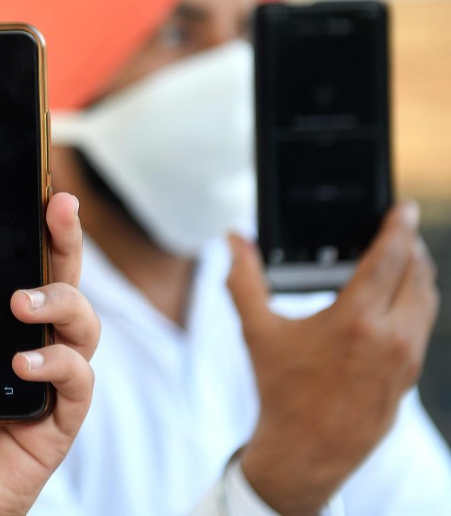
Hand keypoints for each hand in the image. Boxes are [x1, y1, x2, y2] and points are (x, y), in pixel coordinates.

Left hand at [0, 191, 98, 515]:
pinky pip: (76, 384)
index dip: (23, 228)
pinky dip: (59, 365)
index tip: (24, 185)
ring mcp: (38, 385)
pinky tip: (23, 363)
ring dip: (61, 302)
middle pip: (57, 282)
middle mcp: (15, 348)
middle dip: (64, 239)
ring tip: (21, 303)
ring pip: (80, 326)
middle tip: (55, 207)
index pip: (8, 267)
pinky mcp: (51, 425)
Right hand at [226, 202, 438, 514]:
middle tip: (400, 228)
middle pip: (418, 274)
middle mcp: (390, 336)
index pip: (391, 258)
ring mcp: (406, 357)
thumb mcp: (257, 331)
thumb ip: (243, 279)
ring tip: (404, 258)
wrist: (308, 449)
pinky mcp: (410, 375)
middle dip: (411, 246)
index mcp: (355, 319)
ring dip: (419, 273)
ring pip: (427, 299)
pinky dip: (417, 301)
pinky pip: (423, 325)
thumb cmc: (281, 389)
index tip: (403, 209)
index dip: (399, 227)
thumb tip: (231, 238)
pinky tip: (399, 298)